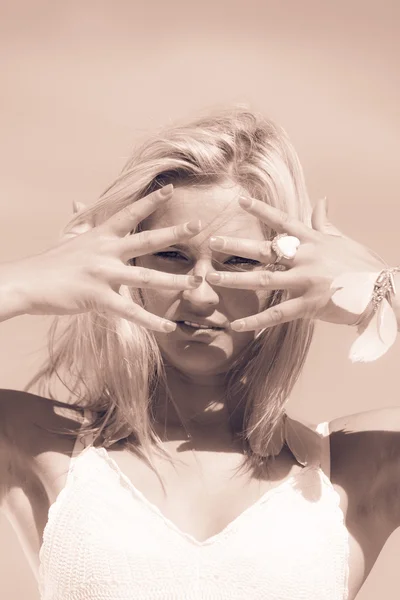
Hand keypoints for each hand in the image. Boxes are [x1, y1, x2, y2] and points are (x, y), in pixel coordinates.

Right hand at [9, 185, 202, 331]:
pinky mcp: (98, 298)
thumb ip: (81, 220)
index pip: (129, 214)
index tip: (170, 189)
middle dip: (174, 233)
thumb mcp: (69, 237)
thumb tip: (79, 201)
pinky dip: (151, 321)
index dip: (150, 201)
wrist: (29, 283)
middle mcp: (106, 251)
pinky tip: (169, 327)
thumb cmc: (52, 262)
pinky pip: (130, 312)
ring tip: (197, 282)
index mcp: (101, 235)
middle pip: (146, 240)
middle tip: (198, 225)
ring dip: (174, 280)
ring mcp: (103, 274)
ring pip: (146, 277)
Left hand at [206, 196, 386, 330]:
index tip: (238, 200)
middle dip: (237, 245)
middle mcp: (306, 257)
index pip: (282, 221)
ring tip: (211, 279)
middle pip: (265, 249)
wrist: (382, 291)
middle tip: (212, 243)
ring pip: (263, 280)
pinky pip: (276, 314)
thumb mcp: (341, 240)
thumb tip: (321, 201)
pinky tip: (235, 325)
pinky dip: (255, 321)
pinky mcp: (309, 305)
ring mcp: (306, 281)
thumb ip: (324, 222)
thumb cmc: (361, 264)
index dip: (260, 209)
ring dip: (235, 280)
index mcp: (312, 240)